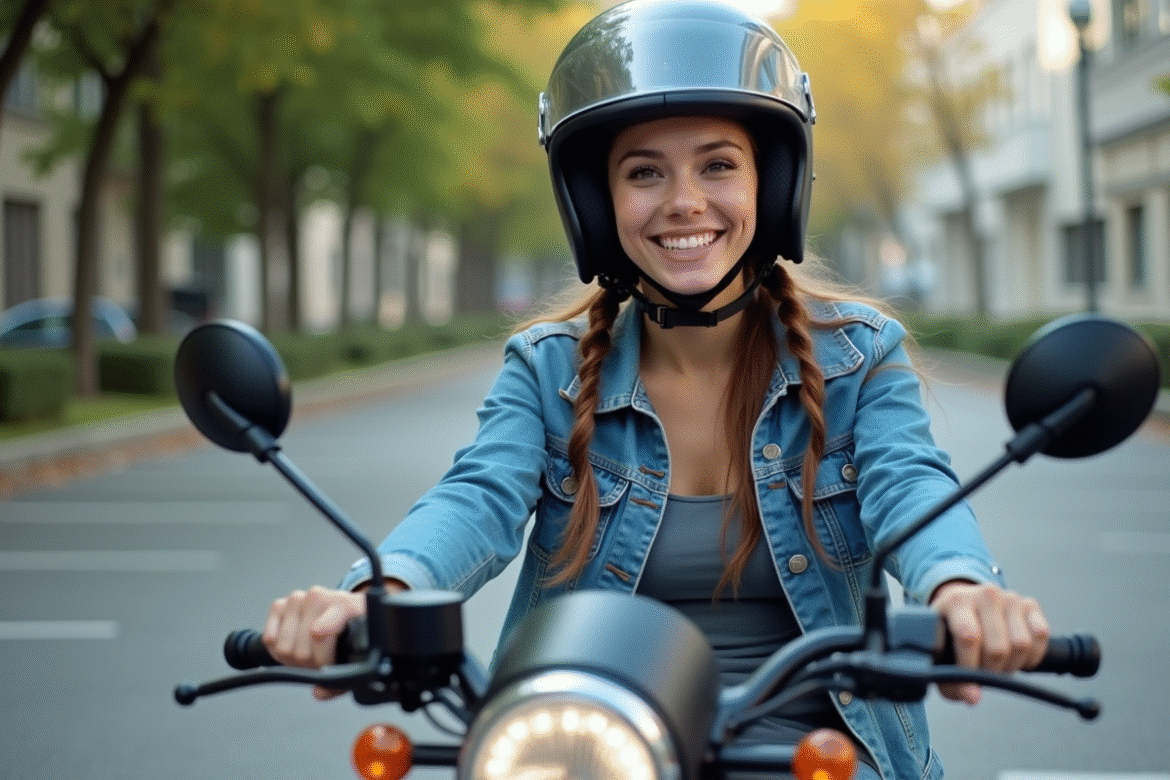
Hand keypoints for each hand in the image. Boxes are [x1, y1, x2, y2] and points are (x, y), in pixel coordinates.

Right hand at [262, 585, 366, 699]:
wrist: (345, 609)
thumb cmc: (352, 628)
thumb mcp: (358, 649)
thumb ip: (342, 678)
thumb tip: (320, 692)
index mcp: (343, 604)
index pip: (320, 633)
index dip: (321, 658)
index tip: (327, 666)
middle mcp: (318, 597)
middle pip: (300, 650)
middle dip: (309, 663)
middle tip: (319, 661)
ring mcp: (297, 599)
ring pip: (282, 646)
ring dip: (293, 658)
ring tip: (308, 653)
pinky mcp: (279, 604)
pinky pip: (268, 639)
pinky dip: (278, 649)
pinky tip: (295, 644)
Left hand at [929, 580, 1049, 705]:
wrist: (965, 607)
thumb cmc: (951, 635)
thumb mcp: (941, 655)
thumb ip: (951, 682)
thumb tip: (973, 697)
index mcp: (956, 602)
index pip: (969, 637)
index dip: (971, 667)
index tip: (969, 680)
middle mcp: (985, 594)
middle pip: (998, 647)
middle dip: (993, 670)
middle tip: (986, 673)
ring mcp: (1010, 597)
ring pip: (1022, 643)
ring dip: (1013, 664)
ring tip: (999, 665)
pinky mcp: (1030, 604)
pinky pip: (1041, 635)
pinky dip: (1033, 655)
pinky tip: (1017, 656)